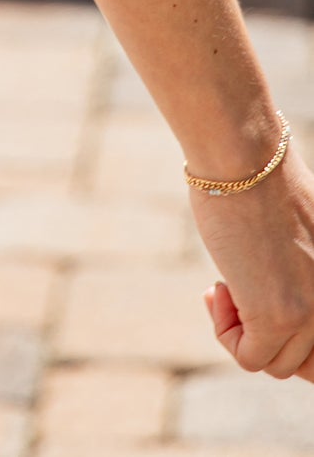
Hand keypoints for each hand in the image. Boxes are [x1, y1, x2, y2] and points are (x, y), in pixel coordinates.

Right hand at [195, 146, 313, 381]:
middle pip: (305, 362)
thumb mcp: (295, 235)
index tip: (255, 296)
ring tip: (225, 286)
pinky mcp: (277, 317)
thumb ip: (299, 269)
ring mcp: (309, 313)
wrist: (243, 158)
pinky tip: (218, 287)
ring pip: (276, 363)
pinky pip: (250, 357)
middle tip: (239, 300)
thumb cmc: (259, 180)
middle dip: (269, 340)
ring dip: (242, 332)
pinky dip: (225, 332)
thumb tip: (274, 288)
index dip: (289, 332)